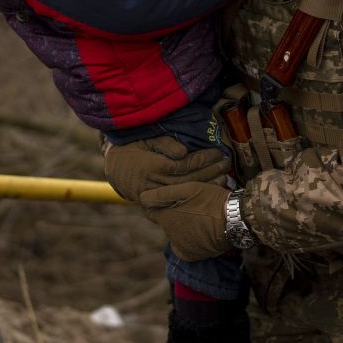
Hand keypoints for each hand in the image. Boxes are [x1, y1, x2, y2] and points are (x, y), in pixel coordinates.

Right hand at [103, 137, 229, 201]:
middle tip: (227, 162)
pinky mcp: (158, 202)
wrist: (115, 169)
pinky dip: (197, 193)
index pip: (184, 165)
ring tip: (225, 175)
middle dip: (210, 171)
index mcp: (152, 167)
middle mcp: (154, 184)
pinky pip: (181, 199)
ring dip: (207, 184)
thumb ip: (164, 144)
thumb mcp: (146, 139)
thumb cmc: (133, 148)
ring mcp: (156, 195)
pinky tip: (211, 189)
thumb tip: (183, 152)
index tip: (218, 152)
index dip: (203, 159)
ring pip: (186, 192)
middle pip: (189, 180)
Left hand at [138, 180, 231, 260]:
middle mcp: (168, 234)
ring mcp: (179, 246)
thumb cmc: (211, 200)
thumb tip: (141, 197)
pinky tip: (200, 231)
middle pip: (164, 221)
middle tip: (190, 205)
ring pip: (175, 232)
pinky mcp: (191, 255)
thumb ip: (162, 193)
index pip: (149, 210)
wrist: (235, 219)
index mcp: (164, 217)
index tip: (170, 197)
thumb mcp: (187, 189)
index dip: (157, 202)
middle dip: (172, 213)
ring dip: (182, 226)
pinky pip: (184, 246)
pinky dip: (189, 240)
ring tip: (199, 217)